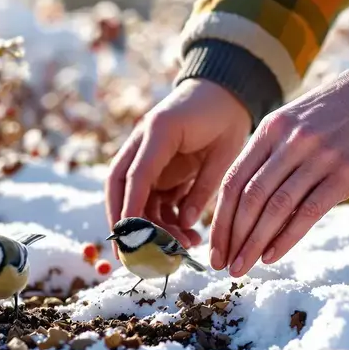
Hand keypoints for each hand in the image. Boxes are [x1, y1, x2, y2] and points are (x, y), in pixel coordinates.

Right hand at [106, 79, 251, 246]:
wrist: (225, 95)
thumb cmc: (226, 117)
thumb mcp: (222, 151)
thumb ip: (203, 186)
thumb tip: (185, 223)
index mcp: (159, 132)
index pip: (136, 175)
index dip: (132, 208)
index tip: (133, 237)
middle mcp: (144, 146)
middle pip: (122, 190)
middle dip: (127, 225)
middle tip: (143, 255)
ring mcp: (147, 159)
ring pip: (138, 200)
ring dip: (154, 226)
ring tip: (185, 245)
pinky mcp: (157, 170)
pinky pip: (154, 200)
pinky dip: (166, 220)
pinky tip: (188, 234)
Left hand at [209, 65, 348, 275]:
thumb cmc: (339, 113)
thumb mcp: (295, 123)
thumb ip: (272, 155)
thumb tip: (249, 203)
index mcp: (270, 130)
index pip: (232, 181)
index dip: (219, 219)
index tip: (213, 247)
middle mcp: (289, 143)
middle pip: (249, 198)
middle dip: (231, 237)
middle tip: (222, 265)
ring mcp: (317, 157)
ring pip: (275, 208)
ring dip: (254, 243)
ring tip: (243, 268)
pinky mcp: (345, 173)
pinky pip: (308, 211)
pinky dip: (287, 238)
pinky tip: (272, 256)